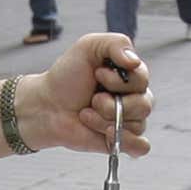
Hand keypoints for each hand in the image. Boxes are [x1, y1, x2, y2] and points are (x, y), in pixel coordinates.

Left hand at [18, 34, 151, 155]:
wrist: (46, 105)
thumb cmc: (66, 76)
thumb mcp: (88, 46)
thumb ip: (116, 43)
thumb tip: (136, 61)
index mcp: (128, 75)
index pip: (142, 78)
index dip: (119, 80)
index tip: (97, 74)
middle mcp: (132, 97)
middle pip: (145, 104)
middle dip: (112, 103)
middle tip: (92, 98)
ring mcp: (128, 120)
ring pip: (138, 124)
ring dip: (107, 119)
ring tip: (87, 114)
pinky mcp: (121, 140)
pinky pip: (141, 145)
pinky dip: (127, 140)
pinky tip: (107, 133)